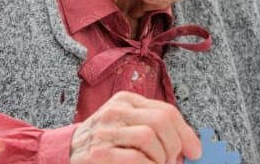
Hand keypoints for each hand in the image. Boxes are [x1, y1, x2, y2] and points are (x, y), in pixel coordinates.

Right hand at [70, 91, 201, 163]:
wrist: (63, 154)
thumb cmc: (103, 143)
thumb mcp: (126, 127)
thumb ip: (153, 130)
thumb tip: (189, 147)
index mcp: (126, 101)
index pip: (167, 111)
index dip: (186, 133)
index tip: (195, 151)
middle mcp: (115, 111)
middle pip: (162, 121)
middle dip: (175, 146)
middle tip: (174, 163)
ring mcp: (105, 132)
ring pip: (150, 138)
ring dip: (161, 159)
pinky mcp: (98, 154)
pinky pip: (136, 159)